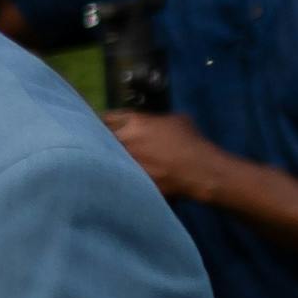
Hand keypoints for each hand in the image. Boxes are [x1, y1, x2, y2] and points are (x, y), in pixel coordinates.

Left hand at [101, 108, 236, 206]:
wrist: (200, 171)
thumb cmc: (191, 142)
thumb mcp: (176, 120)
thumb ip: (153, 119)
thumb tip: (146, 122)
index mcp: (135, 123)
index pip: (107, 118)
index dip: (105, 122)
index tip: (103, 125)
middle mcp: (125, 141)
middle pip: (99, 137)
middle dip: (98, 138)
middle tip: (97, 142)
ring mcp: (125, 161)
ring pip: (103, 156)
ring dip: (103, 156)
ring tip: (103, 159)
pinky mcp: (128, 179)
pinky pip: (113, 174)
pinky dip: (113, 173)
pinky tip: (117, 174)